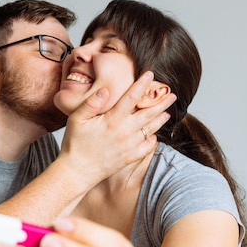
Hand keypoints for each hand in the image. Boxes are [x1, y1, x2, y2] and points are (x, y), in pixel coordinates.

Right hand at [59, 71, 175, 187]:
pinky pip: (147, 147)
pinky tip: (154, 135)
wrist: (77, 172)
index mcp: (112, 120)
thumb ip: (91, 103)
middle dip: (161, 103)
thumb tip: (106, 89)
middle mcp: (124, 132)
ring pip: (150, 130)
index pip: (131, 97)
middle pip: (148, 114)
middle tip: (172, 95)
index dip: (142, 84)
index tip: (150, 74)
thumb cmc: (74, 143)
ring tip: (168, 113)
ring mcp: (129, 146)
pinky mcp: (129, 157)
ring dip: (160, 120)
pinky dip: (153, 140)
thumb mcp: (76, 119)